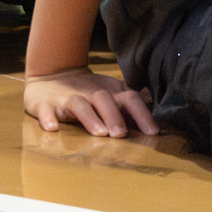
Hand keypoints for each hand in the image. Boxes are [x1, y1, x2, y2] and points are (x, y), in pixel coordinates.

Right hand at [24, 68, 157, 136]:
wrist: (50, 76)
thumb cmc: (89, 93)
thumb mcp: (113, 96)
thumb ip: (134, 108)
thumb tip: (167, 120)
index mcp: (110, 93)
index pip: (129, 99)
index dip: (142, 114)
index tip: (153, 132)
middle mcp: (90, 93)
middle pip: (104, 100)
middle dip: (114, 116)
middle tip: (121, 135)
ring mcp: (67, 97)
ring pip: (79, 104)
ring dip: (89, 118)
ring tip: (98, 133)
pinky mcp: (45, 103)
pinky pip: (45, 109)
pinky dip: (48, 117)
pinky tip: (52, 127)